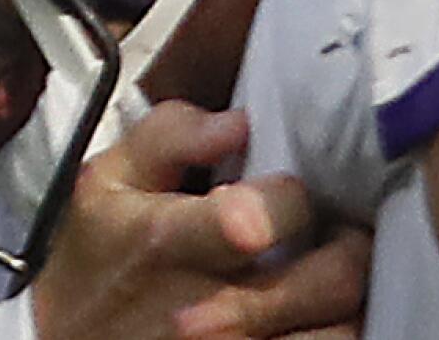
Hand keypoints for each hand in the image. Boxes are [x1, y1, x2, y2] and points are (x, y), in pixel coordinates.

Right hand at [30, 103, 365, 339]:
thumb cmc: (92, 263)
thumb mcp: (105, 181)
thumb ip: (170, 135)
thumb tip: (240, 120)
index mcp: (169, 242)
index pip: (267, 216)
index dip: (296, 197)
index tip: (286, 193)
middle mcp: (208, 312)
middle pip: (335, 278)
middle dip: (343, 244)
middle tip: (328, 232)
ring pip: (345, 331)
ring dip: (342, 300)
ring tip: (319, 279)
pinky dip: (327, 332)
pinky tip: (308, 316)